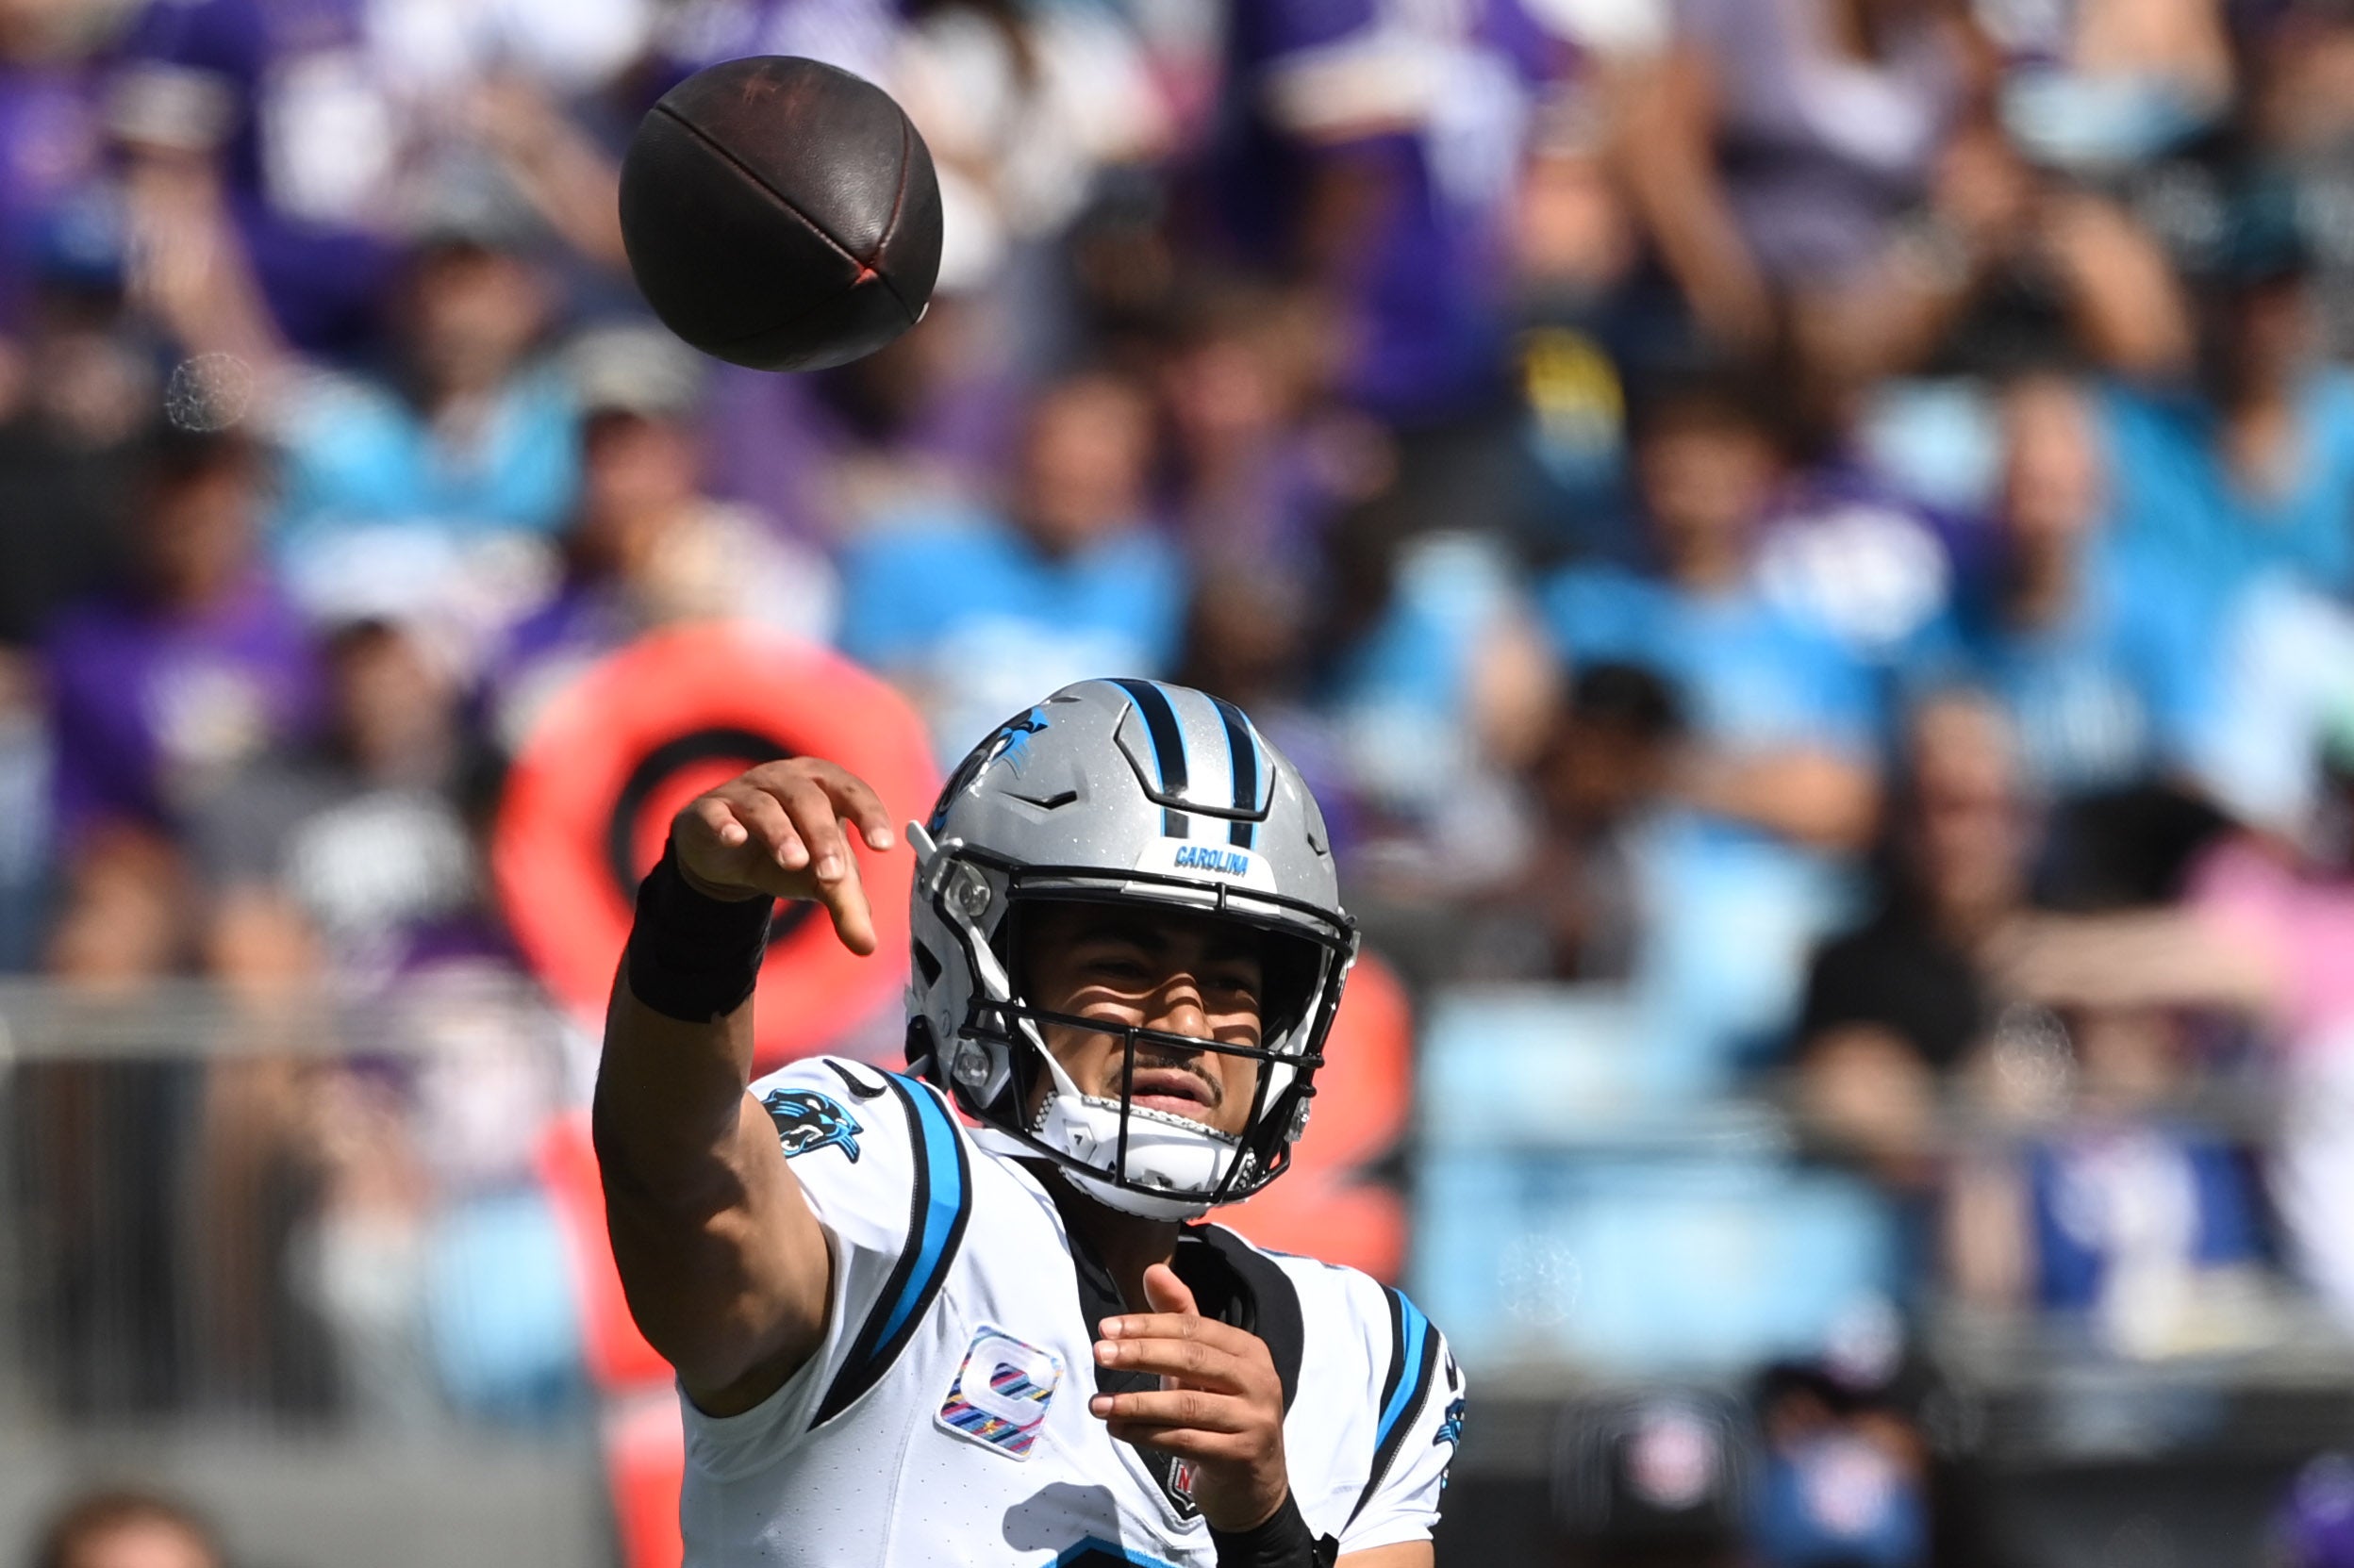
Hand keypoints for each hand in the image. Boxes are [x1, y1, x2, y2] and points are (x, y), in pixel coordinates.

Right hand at [672, 759, 896, 953]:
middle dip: (823, 837)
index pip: (853, 792)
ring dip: (781, 833)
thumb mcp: (820, 878)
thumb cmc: (787, 852)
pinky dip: (725, 824)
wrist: (727, 853)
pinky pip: (717, 813)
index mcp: (824, 787)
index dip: (869, 814)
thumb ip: (847, 906)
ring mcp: (746, 793)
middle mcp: (786, 781)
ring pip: (765, 807)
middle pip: (809, 800)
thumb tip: (866, 946)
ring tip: (794, 863)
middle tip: (833, 875)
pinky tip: (734, 839)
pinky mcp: (710, 811)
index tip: (883, 845)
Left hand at [1091, 1263, 1289, 1532]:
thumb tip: (1151, 1270)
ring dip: (1136, 1403)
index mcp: (1249, 1350)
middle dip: (1141, 1354)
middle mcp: (1259, 1380)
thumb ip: (1178, 1318)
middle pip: (1193, 1359)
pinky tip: (1118, 1429)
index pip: (1194, 1328)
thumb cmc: (1220, 1415)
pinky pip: (1186, 1441)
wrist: (1253, 1486)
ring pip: (1187, 1404)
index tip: (1106, 1328)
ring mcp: (1255, 1419)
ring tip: (1098, 1404)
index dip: (1149, 1325)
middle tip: (1100, 1354)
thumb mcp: (1200, 1368)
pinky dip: (1147, 1434)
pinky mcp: (1242, 1455)